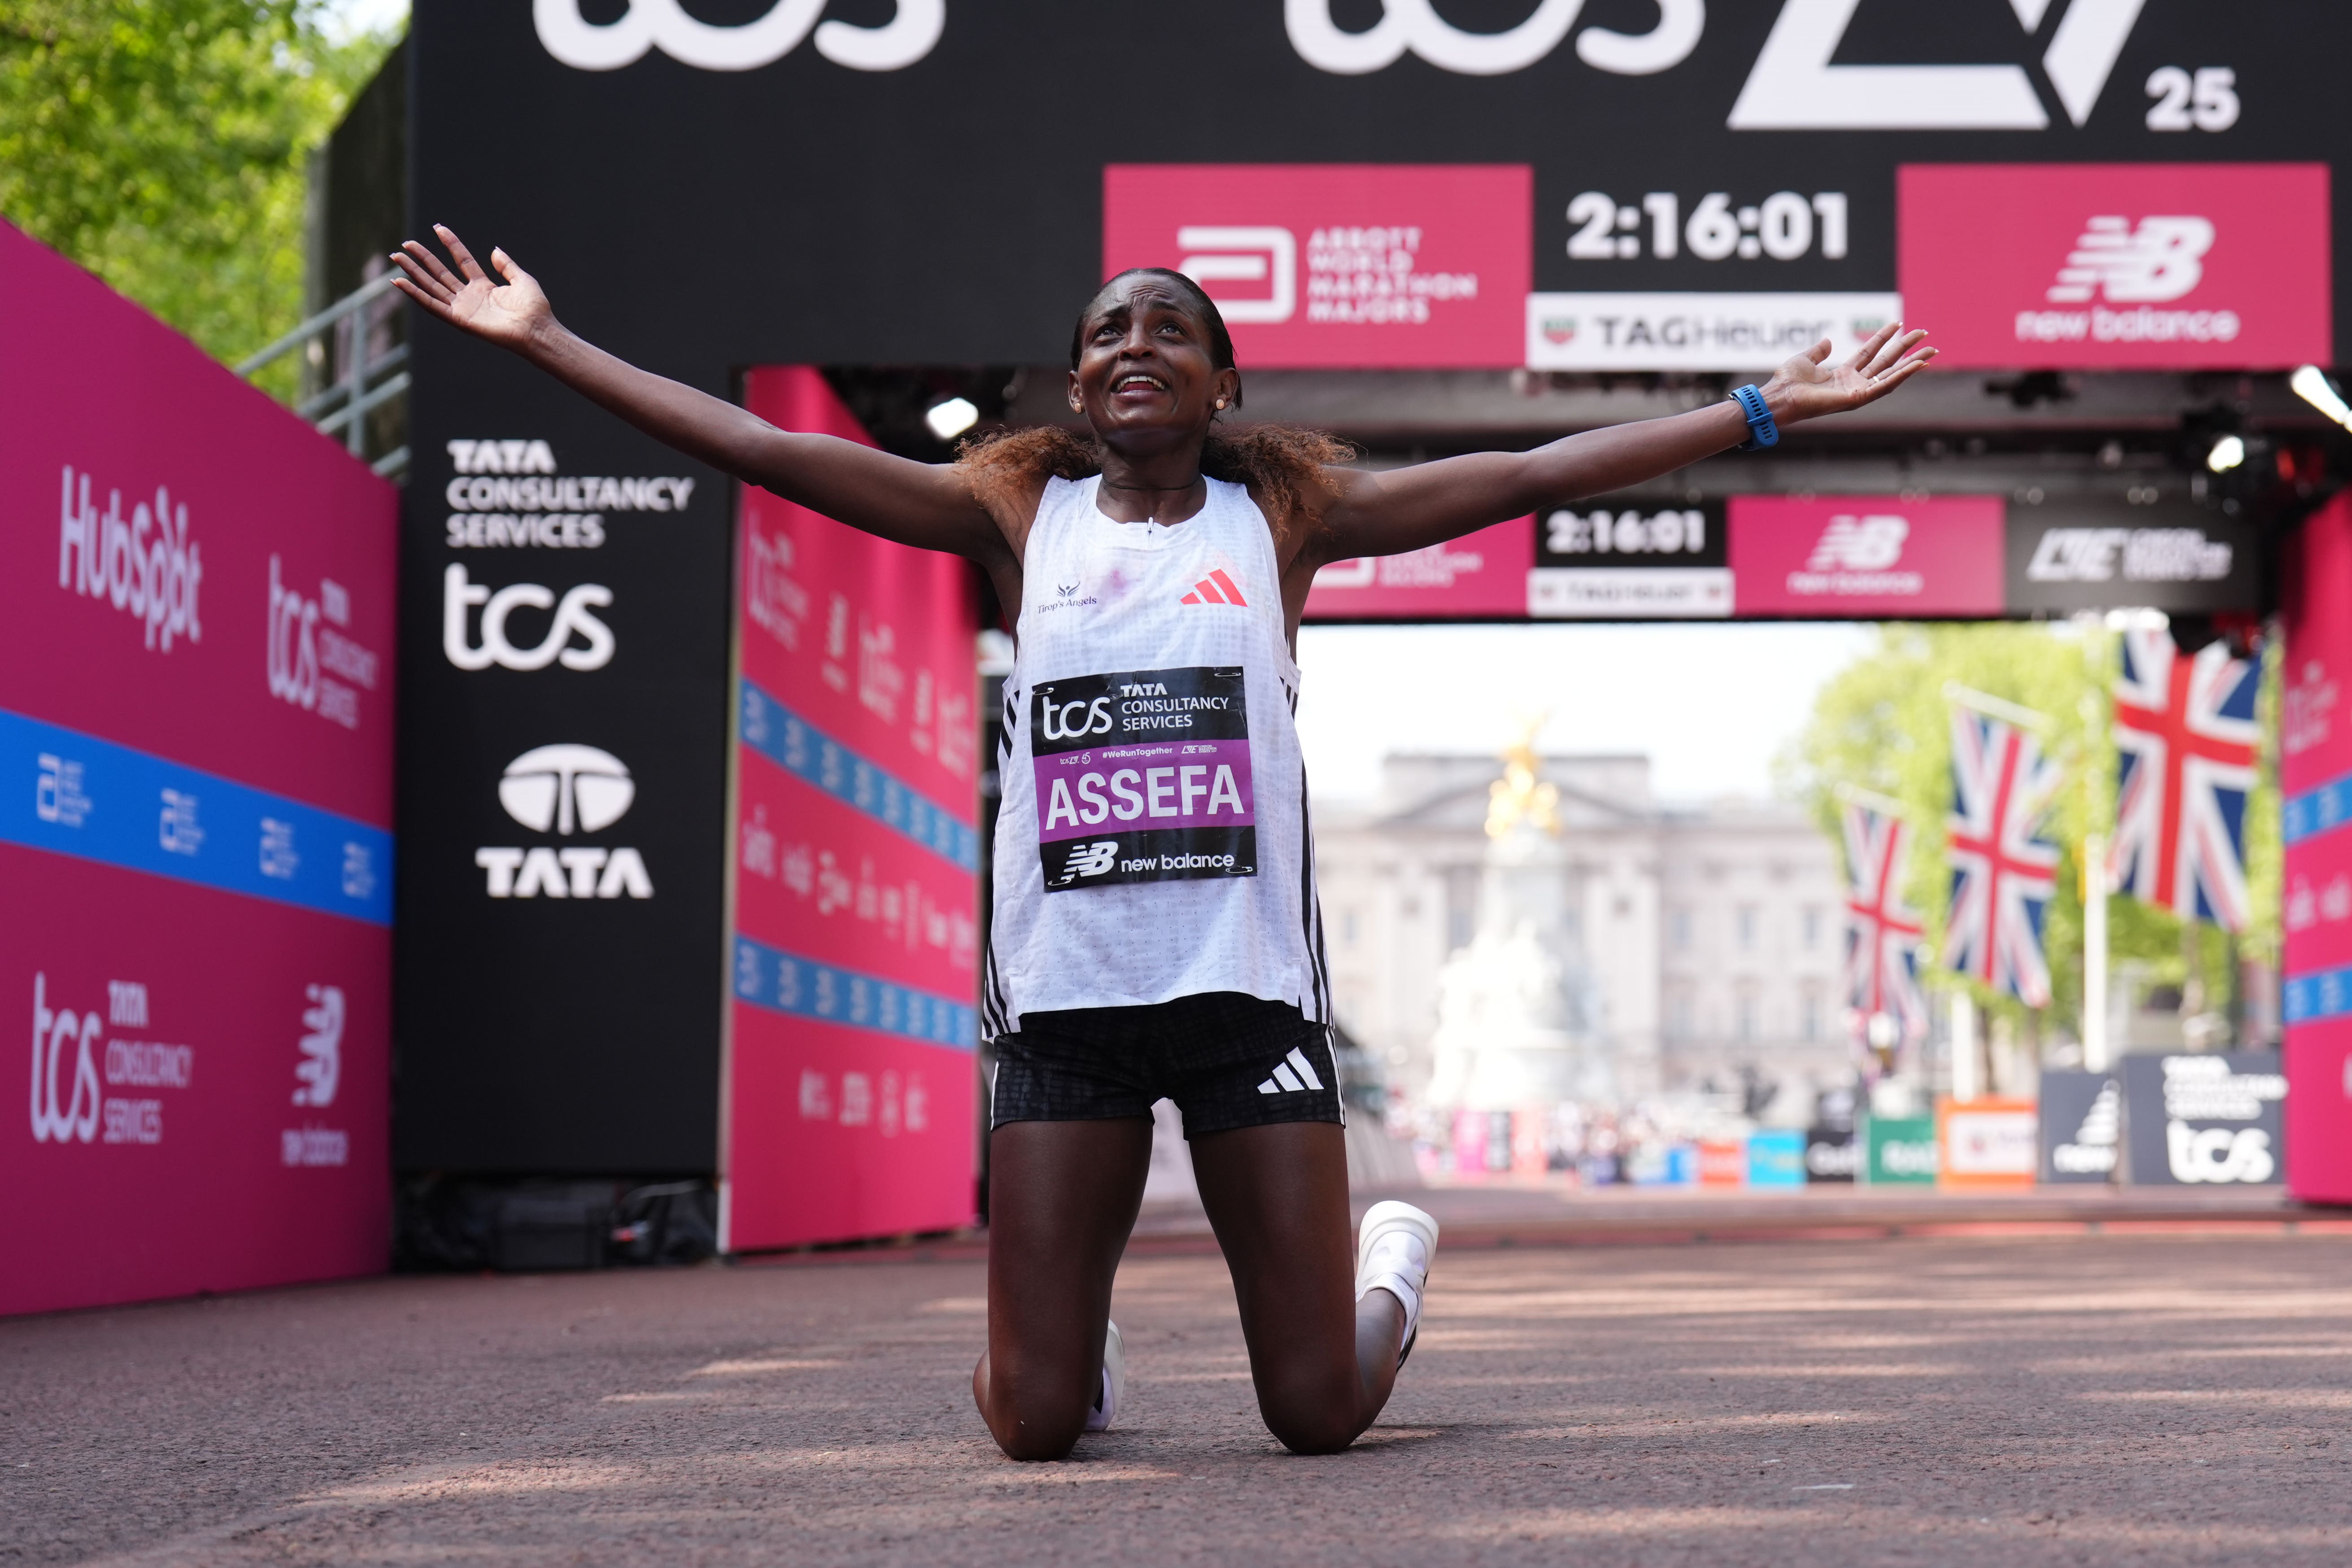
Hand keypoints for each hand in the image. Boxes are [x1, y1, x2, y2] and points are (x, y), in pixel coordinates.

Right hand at [389, 225, 554, 352]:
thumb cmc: (534, 308)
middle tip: (406, 244)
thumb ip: (506, 265)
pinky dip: (415, 294)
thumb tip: (494, 249)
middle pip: (441, 273)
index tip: (438, 227)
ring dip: (413, 272)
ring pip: (431, 287)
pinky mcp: (459, 319)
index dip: (451, 243)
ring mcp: (463, 308)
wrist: (536, 329)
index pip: (462, 260)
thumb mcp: (521, 279)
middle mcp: (470, 297)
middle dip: (423, 258)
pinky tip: (400, 282)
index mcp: (484, 287)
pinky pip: (432, 305)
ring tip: (397, 257)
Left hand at [1760, 321, 1934, 424]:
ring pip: (1891, 374)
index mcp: (1842, 374)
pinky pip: (1885, 386)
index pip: (1869, 353)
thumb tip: (1828, 341)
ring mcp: (1857, 392)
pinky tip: (1918, 365)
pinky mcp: (1857, 399)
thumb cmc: (1787, 382)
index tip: (1898, 324)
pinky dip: (1902, 376)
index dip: (1884, 338)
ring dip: (1912, 363)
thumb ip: (1818, 350)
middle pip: (1886, 362)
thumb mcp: (1805, 359)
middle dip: (1906, 348)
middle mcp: (1853, 383)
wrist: (1780, 396)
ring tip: (1931, 350)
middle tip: (1924, 333)